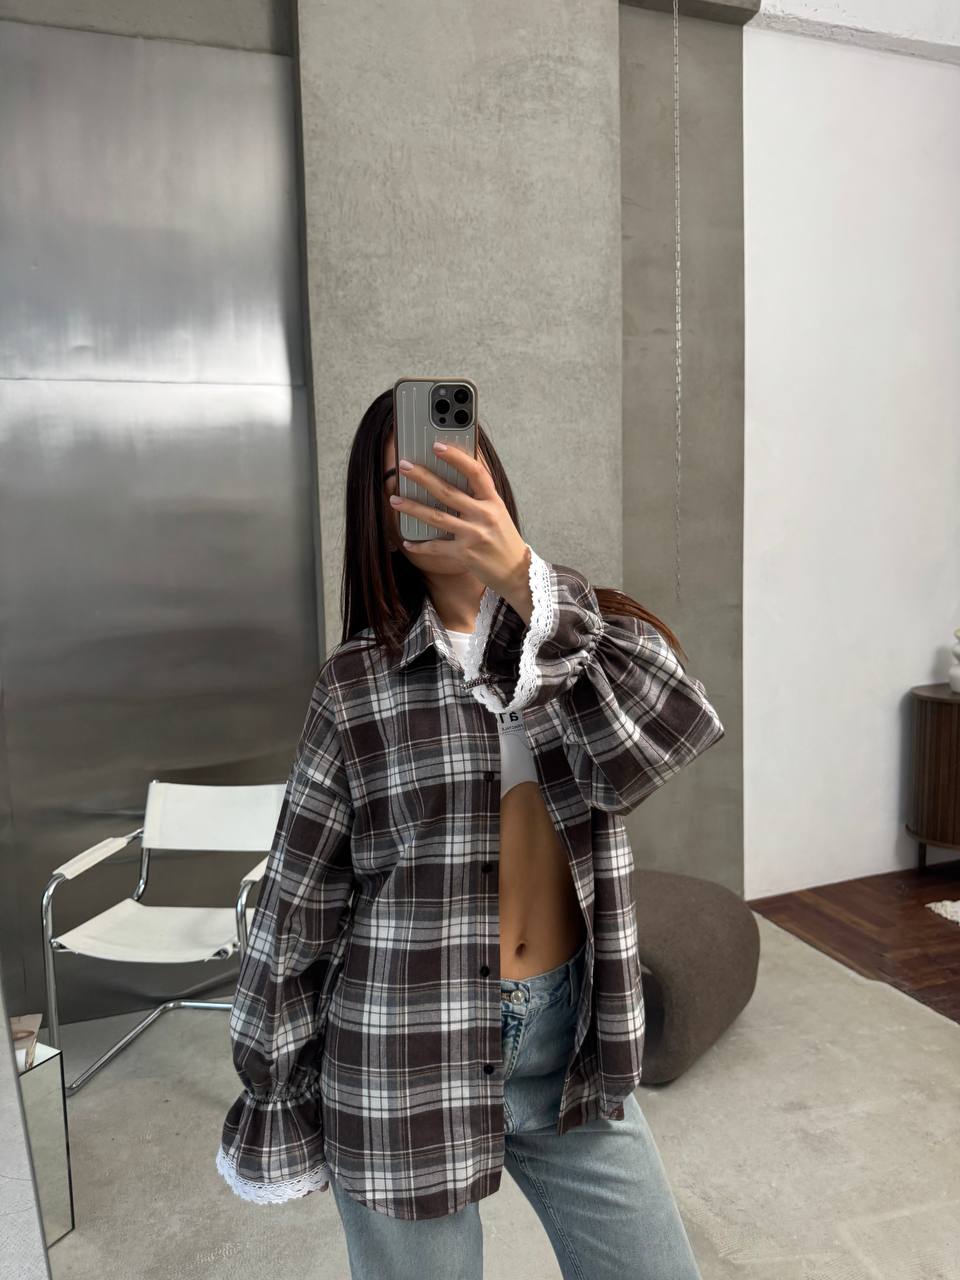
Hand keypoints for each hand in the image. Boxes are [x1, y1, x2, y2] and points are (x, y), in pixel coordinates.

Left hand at [390, 441, 530, 603]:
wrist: (517, 572)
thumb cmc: (504, 540)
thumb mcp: (499, 513)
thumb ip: (480, 498)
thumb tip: (455, 478)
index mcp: (493, 501)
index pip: (475, 472)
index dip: (456, 457)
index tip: (437, 446)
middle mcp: (484, 515)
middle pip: (448, 492)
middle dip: (423, 477)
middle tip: (404, 466)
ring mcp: (474, 535)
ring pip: (437, 517)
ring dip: (412, 507)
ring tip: (394, 499)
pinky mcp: (465, 554)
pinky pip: (436, 546)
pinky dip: (420, 545)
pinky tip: (407, 541)